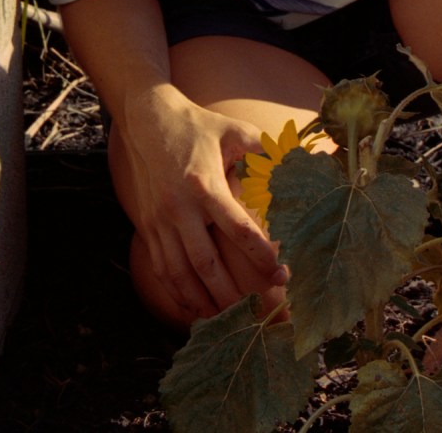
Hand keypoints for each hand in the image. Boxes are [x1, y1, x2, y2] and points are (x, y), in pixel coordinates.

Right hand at [118, 84, 284, 322]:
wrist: (147, 121)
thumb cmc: (198, 125)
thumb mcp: (233, 130)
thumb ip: (263, 150)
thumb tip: (295, 163)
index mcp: (204, 184)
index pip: (237, 228)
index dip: (260, 254)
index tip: (280, 273)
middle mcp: (179, 208)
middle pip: (206, 262)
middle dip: (230, 291)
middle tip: (253, 310)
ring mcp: (159, 220)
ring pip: (179, 272)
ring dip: (201, 300)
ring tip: (223, 320)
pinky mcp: (146, 226)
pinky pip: (161, 267)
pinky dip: (176, 291)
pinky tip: (192, 306)